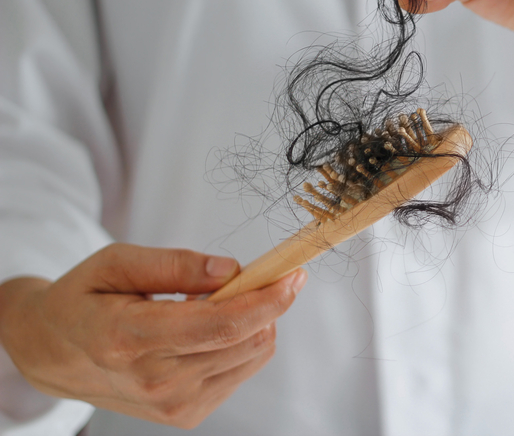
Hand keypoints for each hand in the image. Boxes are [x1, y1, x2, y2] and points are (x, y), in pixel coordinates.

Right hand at [0, 244, 305, 428]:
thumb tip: (230, 270)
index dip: (268, 299)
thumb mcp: (116, 263)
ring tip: (215, 302)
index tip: (293, 273)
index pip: (222, 324)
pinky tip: (208, 328)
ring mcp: (171, 405)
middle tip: (257, 273)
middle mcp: (154, 381)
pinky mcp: (184, 415)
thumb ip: (175, 264)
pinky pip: (240, 371)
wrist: (54, 353)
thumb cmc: (85, 299)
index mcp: (129, 339)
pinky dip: (240, 342)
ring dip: (254, 321)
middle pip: (246, 340)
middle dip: (268, 302)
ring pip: (252, 355)